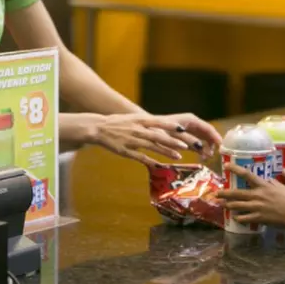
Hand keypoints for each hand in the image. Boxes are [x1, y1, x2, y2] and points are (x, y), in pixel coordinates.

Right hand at [91, 114, 211, 165]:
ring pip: (152, 147)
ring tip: (178, 156)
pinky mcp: (126, 151)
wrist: (98, 128)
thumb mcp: (133, 118)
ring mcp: (132, 141)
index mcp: (139, 120)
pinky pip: (140, 157)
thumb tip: (163, 125)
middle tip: (186, 146)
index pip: (158, 122)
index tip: (182, 129)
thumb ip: (147, 122)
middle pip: (158, 136)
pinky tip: (160, 165)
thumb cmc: (118, 122)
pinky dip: (151, 161)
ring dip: (166, 152)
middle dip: (173, 141)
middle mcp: (137, 130)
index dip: (171, 126)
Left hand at [160, 113, 221, 157]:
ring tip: (207, 157)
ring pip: (204, 139)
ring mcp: (190, 130)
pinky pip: (197, 143)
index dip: (215, 136)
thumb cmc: (160, 128)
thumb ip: (188, 140)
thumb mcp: (174, 134)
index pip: (208, 128)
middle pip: (208, 133)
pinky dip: (201, 150)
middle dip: (212, 144)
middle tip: (215, 154)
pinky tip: (202, 157)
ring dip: (207, 148)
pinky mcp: (186, 137)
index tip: (221, 145)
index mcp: (191, 120)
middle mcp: (192, 124)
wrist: (148, 128)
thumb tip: (201, 148)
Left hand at [216, 163, 284, 227]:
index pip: (247, 174)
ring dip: (229, 205)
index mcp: (263, 186)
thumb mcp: (282, 187)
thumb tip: (268, 179)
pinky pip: (245, 218)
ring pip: (238, 206)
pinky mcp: (258, 218)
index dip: (235, 169)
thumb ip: (273, 183)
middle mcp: (257, 195)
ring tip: (222, 205)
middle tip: (216, 193)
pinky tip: (235, 218)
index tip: (226, 166)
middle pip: (237, 193)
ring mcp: (257, 207)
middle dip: (225, 193)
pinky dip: (238, 218)